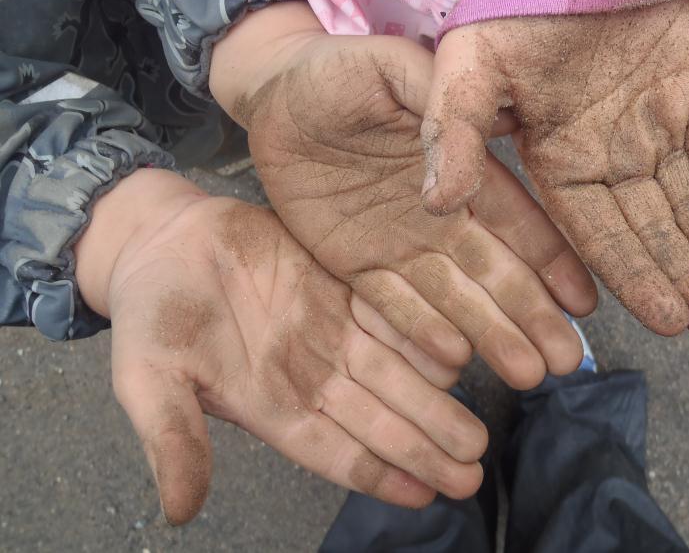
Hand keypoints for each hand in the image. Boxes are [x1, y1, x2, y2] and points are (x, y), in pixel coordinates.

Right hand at [75, 170, 486, 524]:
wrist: (166, 238)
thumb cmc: (152, 312)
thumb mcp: (150, 377)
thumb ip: (172, 438)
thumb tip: (179, 513)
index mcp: (272, 404)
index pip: (336, 450)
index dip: (380, 473)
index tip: (426, 494)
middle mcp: (313, 373)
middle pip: (380, 416)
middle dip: (426, 444)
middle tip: (473, 471)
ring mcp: (331, 329)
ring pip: (395, 371)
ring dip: (436, 400)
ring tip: (476, 431)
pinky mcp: (342, 284)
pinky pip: (389, 314)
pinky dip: (422, 335)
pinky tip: (459, 356)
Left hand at [210, 3, 598, 389]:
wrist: (278, 94)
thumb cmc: (340, 70)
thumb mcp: (394, 69)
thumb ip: (440, 100)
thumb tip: (497, 127)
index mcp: (460, 170)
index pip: (518, 222)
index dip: (552, 262)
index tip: (583, 304)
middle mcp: (440, 215)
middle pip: (495, 273)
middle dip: (532, 315)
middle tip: (566, 362)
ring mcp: (399, 243)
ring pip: (453, 297)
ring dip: (489, 334)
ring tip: (527, 373)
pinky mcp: (353, 261)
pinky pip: (391, 303)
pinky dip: (420, 331)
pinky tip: (453, 360)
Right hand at [424, 0, 688, 341]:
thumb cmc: (508, 10)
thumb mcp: (469, 68)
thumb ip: (456, 133)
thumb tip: (437, 205)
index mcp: (557, 162)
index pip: (597, 233)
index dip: (632, 276)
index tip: (664, 320)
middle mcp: (607, 156)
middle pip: (651, 230)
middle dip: (684, 278)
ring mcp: (651, 127)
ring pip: (688, 202)